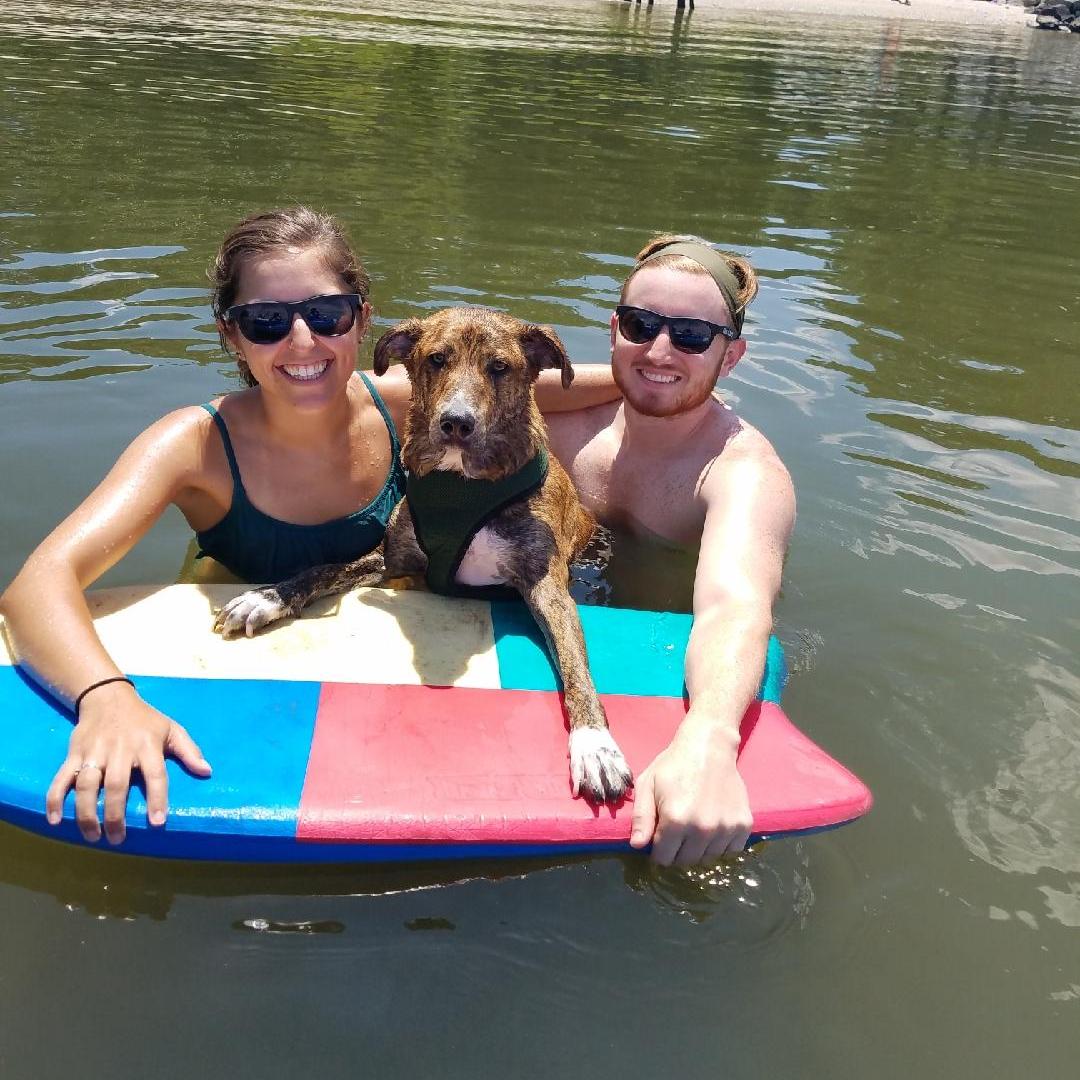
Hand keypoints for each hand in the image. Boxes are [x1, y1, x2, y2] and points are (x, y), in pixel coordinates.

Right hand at [45, 682, 211, 844]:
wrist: (108, 697)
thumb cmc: (144, 719)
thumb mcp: (171, 729)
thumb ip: (189, 751)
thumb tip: (207, 771)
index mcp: (147, 745)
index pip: (155, 774)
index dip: (157, 798)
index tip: (157, 823)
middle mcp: (120, 749)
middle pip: (116, 785)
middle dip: (115, 815)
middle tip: (117, 839)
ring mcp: (94, 752)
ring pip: (86, 785)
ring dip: (86, 813)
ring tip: (93, 836)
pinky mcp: (74, 754)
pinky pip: (60, 778)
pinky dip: (55, 799)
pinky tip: (55, 821)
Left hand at [629, 729, 751, 865]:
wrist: (709, 746)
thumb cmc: (673, 764)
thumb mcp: (647, 784)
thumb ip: (641, 817)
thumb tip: (637, 846)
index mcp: (675, 821)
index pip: (663, 859)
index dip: (658, 851)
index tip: (660, 839)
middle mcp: (702, 829)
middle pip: (685, 861)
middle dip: (677, 851)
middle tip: (677, 830)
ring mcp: (725, 828)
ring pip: (708, 859)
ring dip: (699, 849)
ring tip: (695, 825)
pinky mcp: (743, 824)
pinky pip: (730, 851)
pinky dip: (721, 844)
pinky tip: (713, 826)